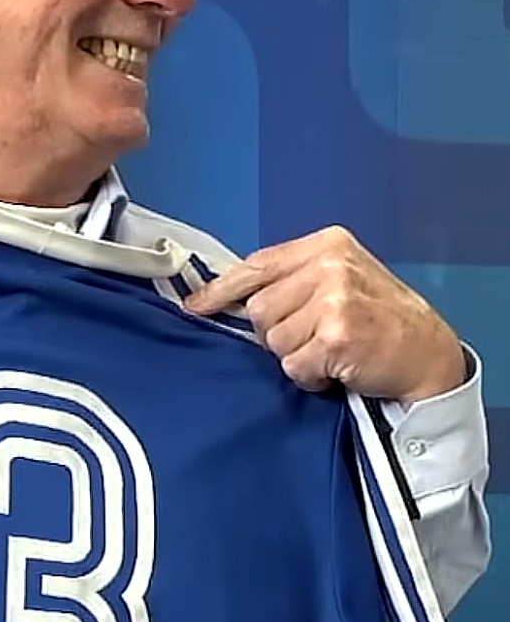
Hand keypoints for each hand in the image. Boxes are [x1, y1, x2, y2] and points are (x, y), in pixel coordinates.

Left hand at [184, 226, 466, 402]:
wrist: (427, 352)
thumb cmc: (380, 320)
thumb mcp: (342, 279)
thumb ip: (294, 280)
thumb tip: (234, 299)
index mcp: (326, 244)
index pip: (257, 265)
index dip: (221, 290)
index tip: (195, 307)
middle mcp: (329, 266)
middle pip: (258, 310)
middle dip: (276, 333)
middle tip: (312, 339)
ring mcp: (334, 299)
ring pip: (273, 341)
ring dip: (295, 357)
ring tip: (329, 353)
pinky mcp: (336, 336)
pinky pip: (294, 366)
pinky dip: (310, 377)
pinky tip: (336, 369)